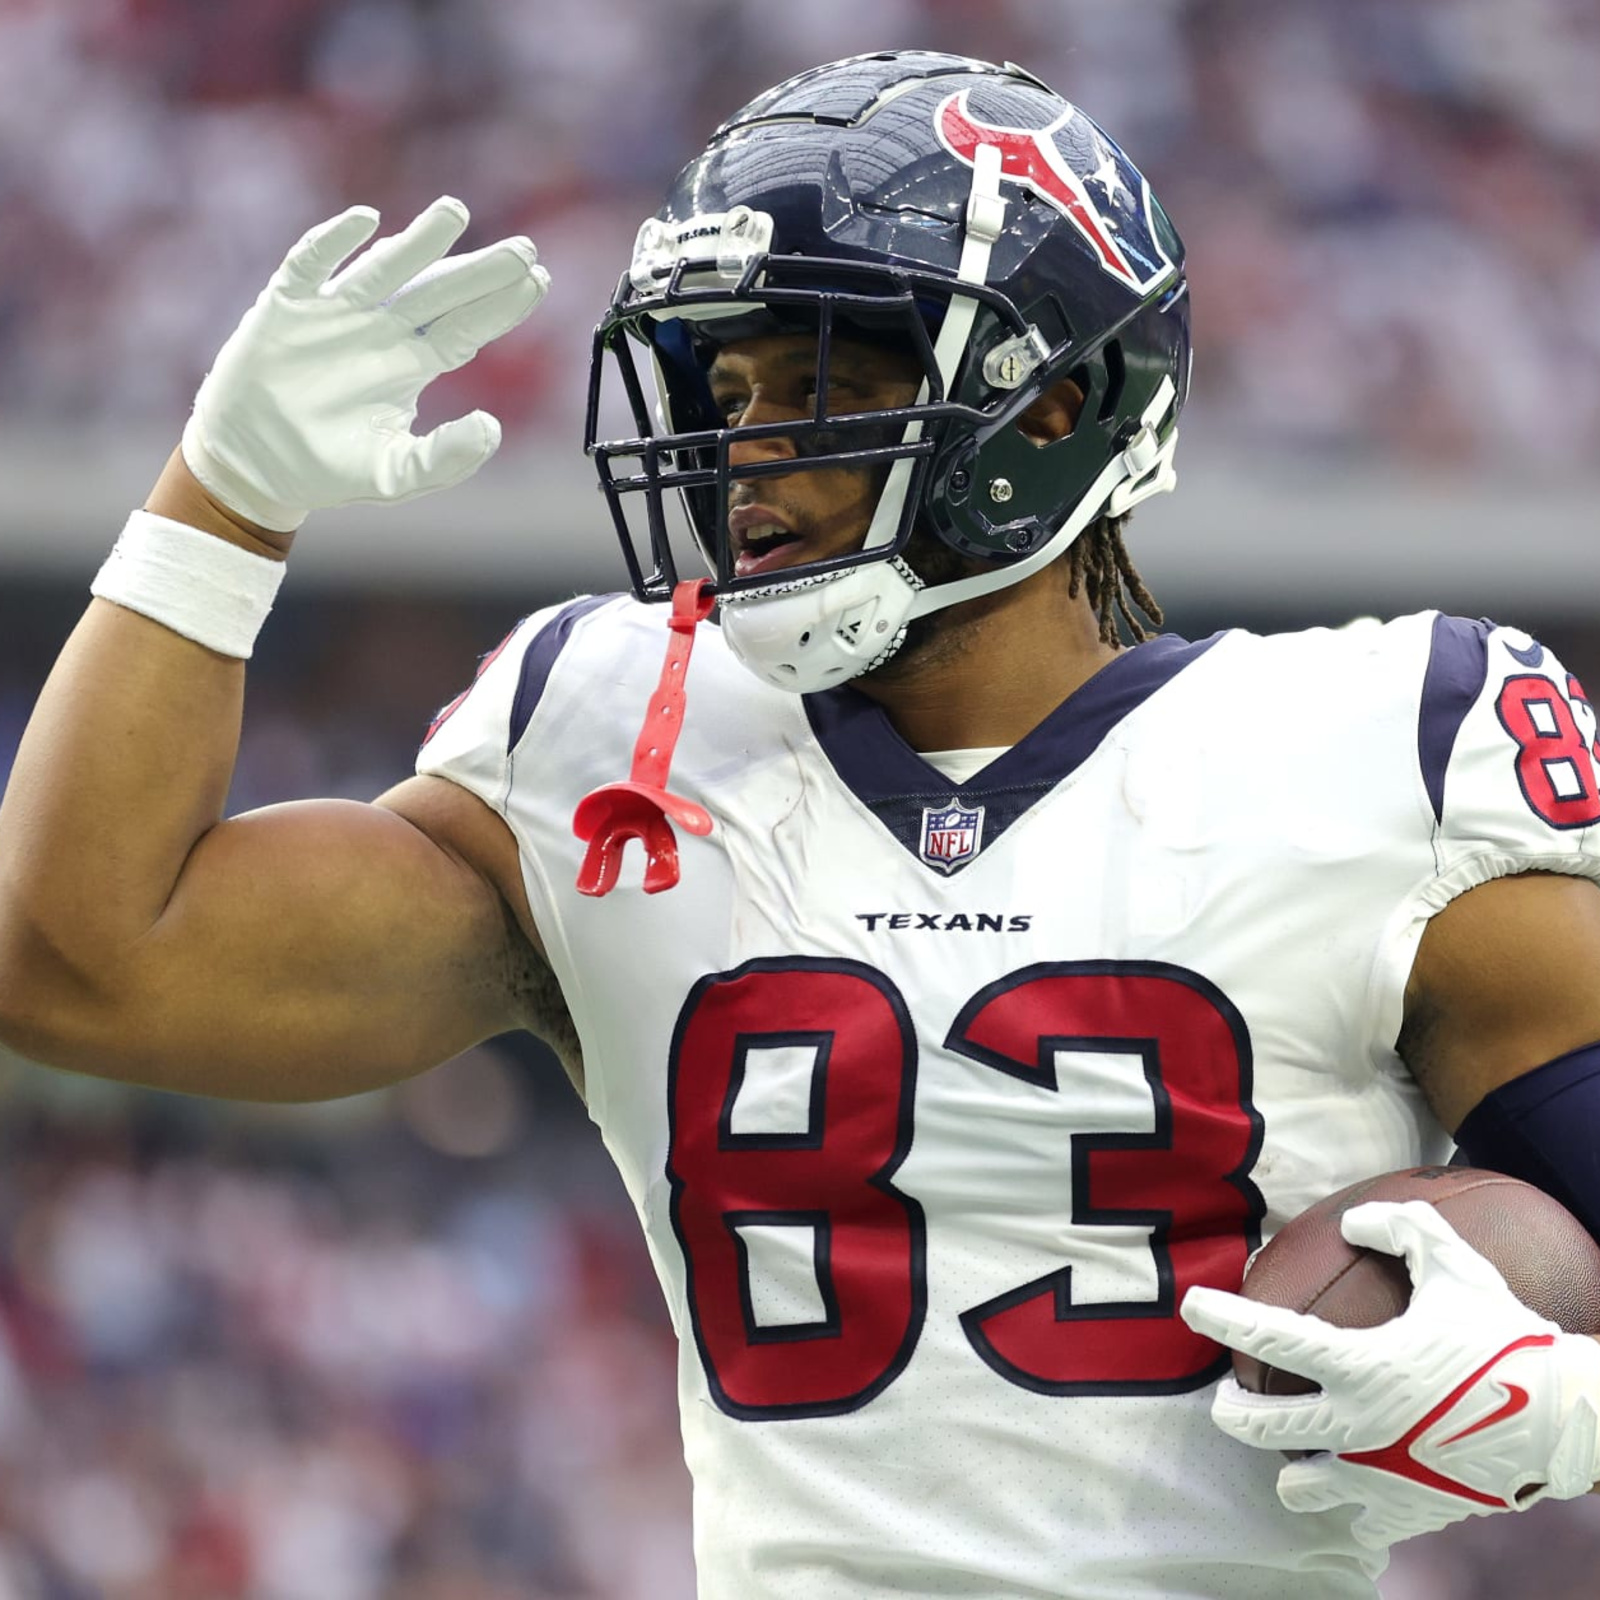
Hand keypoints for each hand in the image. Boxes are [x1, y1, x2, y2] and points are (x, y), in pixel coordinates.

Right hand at [181, 197, 548, 530]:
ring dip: (419, 241)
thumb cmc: (330, 468)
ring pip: (385, 269)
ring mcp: (336, 314)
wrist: (255, 465)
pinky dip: (333, 242)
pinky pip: (311, 266)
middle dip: (481, 270)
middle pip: (440, 292)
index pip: (467, 328)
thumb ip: (446, 458)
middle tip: (524, 249)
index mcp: (411, 364)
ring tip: (456, 212)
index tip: (539, 281)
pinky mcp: (287, 307)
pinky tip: (364, 221)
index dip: (502, 306)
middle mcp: (381, 330)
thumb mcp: (396, 474)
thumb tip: (492, 428)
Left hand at [1181, 1200, 1599, 1549]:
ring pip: (1300, 1488)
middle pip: (1260, 1426)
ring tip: (1289, 1450)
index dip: (1222, 1318)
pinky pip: (1362, 1524)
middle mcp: (1357, 1427)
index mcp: (1359, 1366)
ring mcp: (1379, 1478)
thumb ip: (1402, 1227)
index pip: (1268, 1337)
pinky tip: (1352, 1493)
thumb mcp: (1455, 1266)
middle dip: (1231, 1410)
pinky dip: (1352, 1510)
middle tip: (1227, 1396)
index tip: (1191, 1306)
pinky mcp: (1408, 1512)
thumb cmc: (1507, 1336)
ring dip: (1288, 1468)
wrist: (1568, 1421)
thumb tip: (1355, 1219)